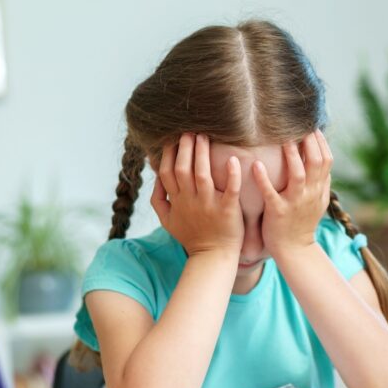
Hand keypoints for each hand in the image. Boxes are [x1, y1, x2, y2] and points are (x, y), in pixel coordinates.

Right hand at [150, 133, 243, 258]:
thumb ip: (158, 199)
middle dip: (184, 148)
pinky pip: (230, 190)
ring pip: (202, 175)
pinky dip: (232, 175)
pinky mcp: (227, 210)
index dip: (168, 154)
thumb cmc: (192, 237)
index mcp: (177, 201)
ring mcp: (208, 205)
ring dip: (202, 154)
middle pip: (182, 169)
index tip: (172, 139)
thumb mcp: (167, 221)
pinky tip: (232, 159)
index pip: (167, 172)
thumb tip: (155, 178)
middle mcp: (190, 200)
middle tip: (189, 130)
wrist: (212, 257)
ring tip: (204, 136)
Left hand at [251, 129, 332, 259]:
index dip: (320, 141)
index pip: (326, 159)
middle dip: (309, 141)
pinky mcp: (278, 212)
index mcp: (318, 189)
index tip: (311, 125)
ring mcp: (295, 203)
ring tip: (283, 138)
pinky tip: (255, 165)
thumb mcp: (317, 201)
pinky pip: (271, 193)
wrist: (294, 250)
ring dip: (292, 155)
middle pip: (316, 162)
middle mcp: (310, 193)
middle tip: (298, 124)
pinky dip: (264, 179)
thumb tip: (324, 158)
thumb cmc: (302, 222)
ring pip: (298, 174)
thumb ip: (321, 180)